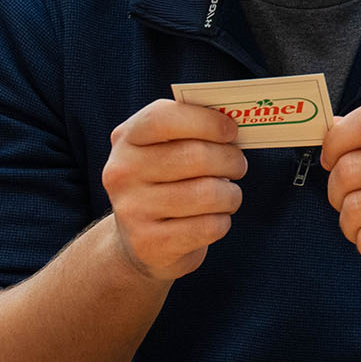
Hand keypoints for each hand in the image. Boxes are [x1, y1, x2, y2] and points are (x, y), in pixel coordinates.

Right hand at [100, 99, 248, 281]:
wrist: (141, 241)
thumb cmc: (166, 182)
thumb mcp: (165, 149)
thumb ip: (191, 130)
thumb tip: (234, 120)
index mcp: (126, 139)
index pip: (163, 118)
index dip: (206, 121)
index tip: (231, 130)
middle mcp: (122, 172)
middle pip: (196, 156)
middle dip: (231, 160)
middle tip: (238, 165)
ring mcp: (133, 210)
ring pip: (208, 193)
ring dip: (231, 194)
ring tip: (228, 195)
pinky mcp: (150, 243)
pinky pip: (209, 226)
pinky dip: (222, 221)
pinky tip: (214, 219)